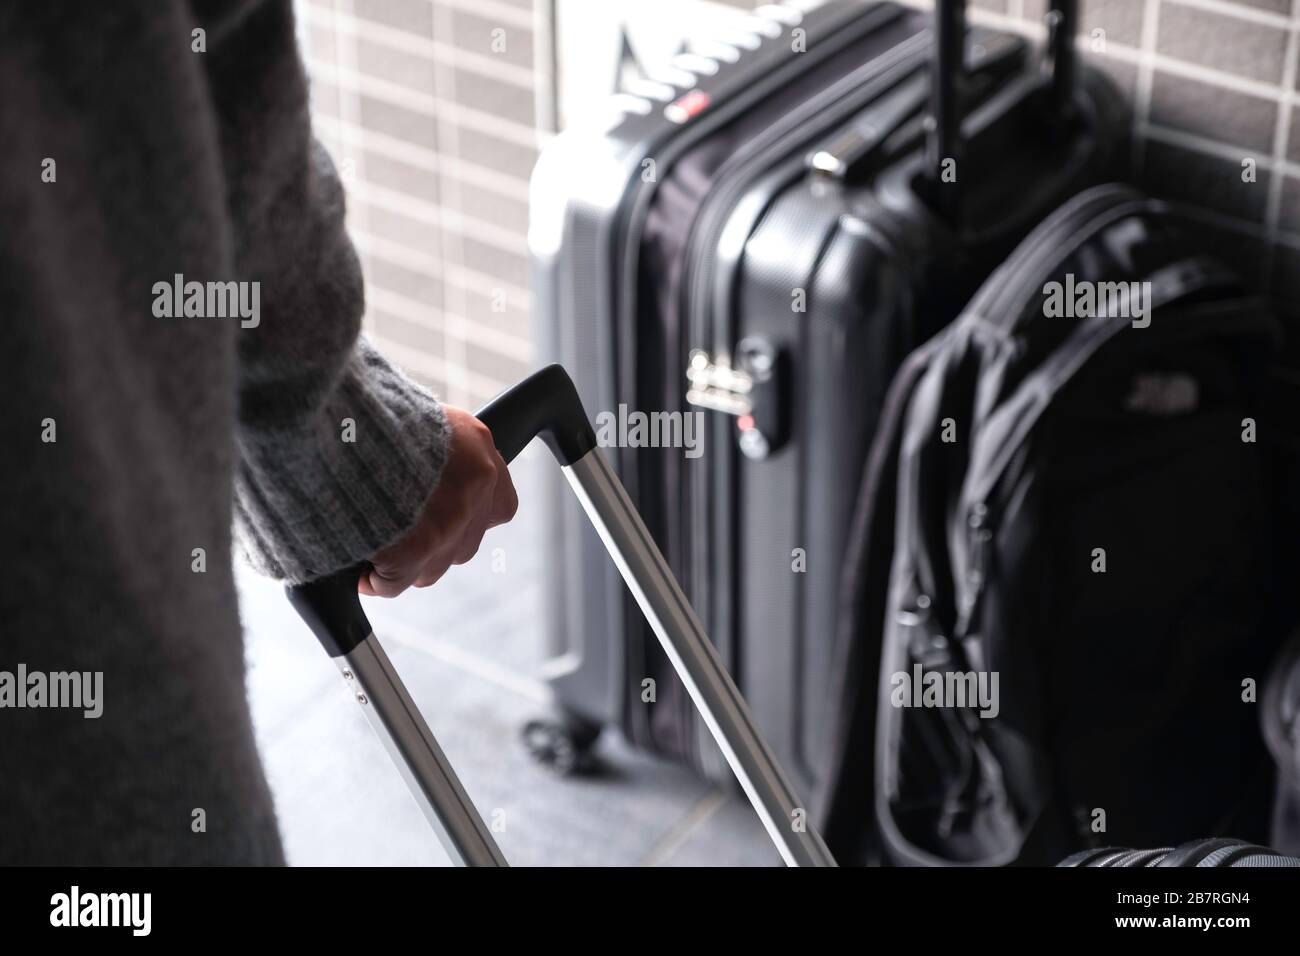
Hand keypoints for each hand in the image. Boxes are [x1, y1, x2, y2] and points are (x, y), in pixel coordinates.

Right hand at [359, 405, 517, 596]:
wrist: (334, 419)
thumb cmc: (366, 412)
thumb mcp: (415, 416)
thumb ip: (433, 450)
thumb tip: (426, 472)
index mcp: (477, 448)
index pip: (498, 504)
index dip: (468, 518)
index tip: (441, 517)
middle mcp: (474, 487)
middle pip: (462, 543)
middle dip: (431, 544)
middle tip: (395, 531)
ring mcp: (449, 523)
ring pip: (432, 568)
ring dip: (403, 564)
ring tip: (369, 543)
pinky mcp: (414, 550)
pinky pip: (395, 583)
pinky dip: (375, 579)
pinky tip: (358, 567)